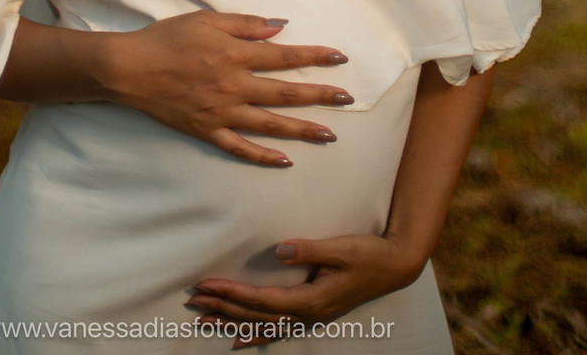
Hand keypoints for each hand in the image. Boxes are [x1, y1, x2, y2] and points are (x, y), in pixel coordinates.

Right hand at [94, 11, 353, 166]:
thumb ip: (245, 25)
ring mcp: (221, 113)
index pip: (284, 57)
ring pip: (270, 125)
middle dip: (319, 96)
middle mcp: (234, 87)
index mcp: (235, 55)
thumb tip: (280, 27)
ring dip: (302, 129)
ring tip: (329, 134)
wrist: (130, 68)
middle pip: (285, 93)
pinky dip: (263, 156)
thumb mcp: (207, 19)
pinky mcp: (207, 131)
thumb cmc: (168, 38)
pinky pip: (240, 148)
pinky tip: (284, 161)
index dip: (314, 57)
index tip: (340, 59)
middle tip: (347, 100)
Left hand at [186, 232, 423, 343]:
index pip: (262, 301)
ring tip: (204, 319)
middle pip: (256, 316)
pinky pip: (276, 329)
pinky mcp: (312, 313)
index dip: (232, 293)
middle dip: (223, 307)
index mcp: (311, 300)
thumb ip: (310, 249)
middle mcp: (307, 315)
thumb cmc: (368, 254)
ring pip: (262, 326)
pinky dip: (254, 335)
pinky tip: (237, 340)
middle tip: (193, 300)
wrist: (393, 265)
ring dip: (232, 321)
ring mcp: (309, 318)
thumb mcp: (340, 247)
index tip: (207, 284)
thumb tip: (280, 249)